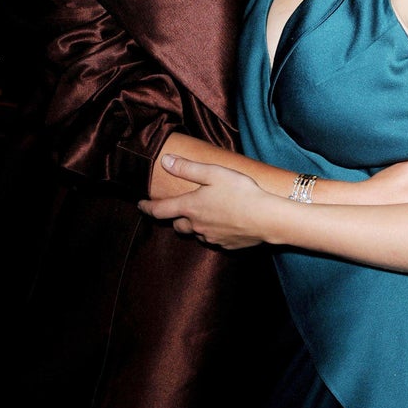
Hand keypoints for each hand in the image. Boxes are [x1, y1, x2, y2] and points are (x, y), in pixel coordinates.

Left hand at [139, 155, 270, 249]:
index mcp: (190, 207)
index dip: (147, 207)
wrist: (266, 219)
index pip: (160, 210)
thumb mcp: (213, 173)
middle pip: (177, 225)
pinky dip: (214, 232)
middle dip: (176, 218)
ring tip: (207, 214)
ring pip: (196, 233)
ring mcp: (211, 238)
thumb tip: (165, 161)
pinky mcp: (226, 245)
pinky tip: (225, 223)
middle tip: (181, 209)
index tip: (141, 205)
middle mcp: (197, 226)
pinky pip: (213, 239)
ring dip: (196, 225)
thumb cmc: (241, 192)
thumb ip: (188, 168)